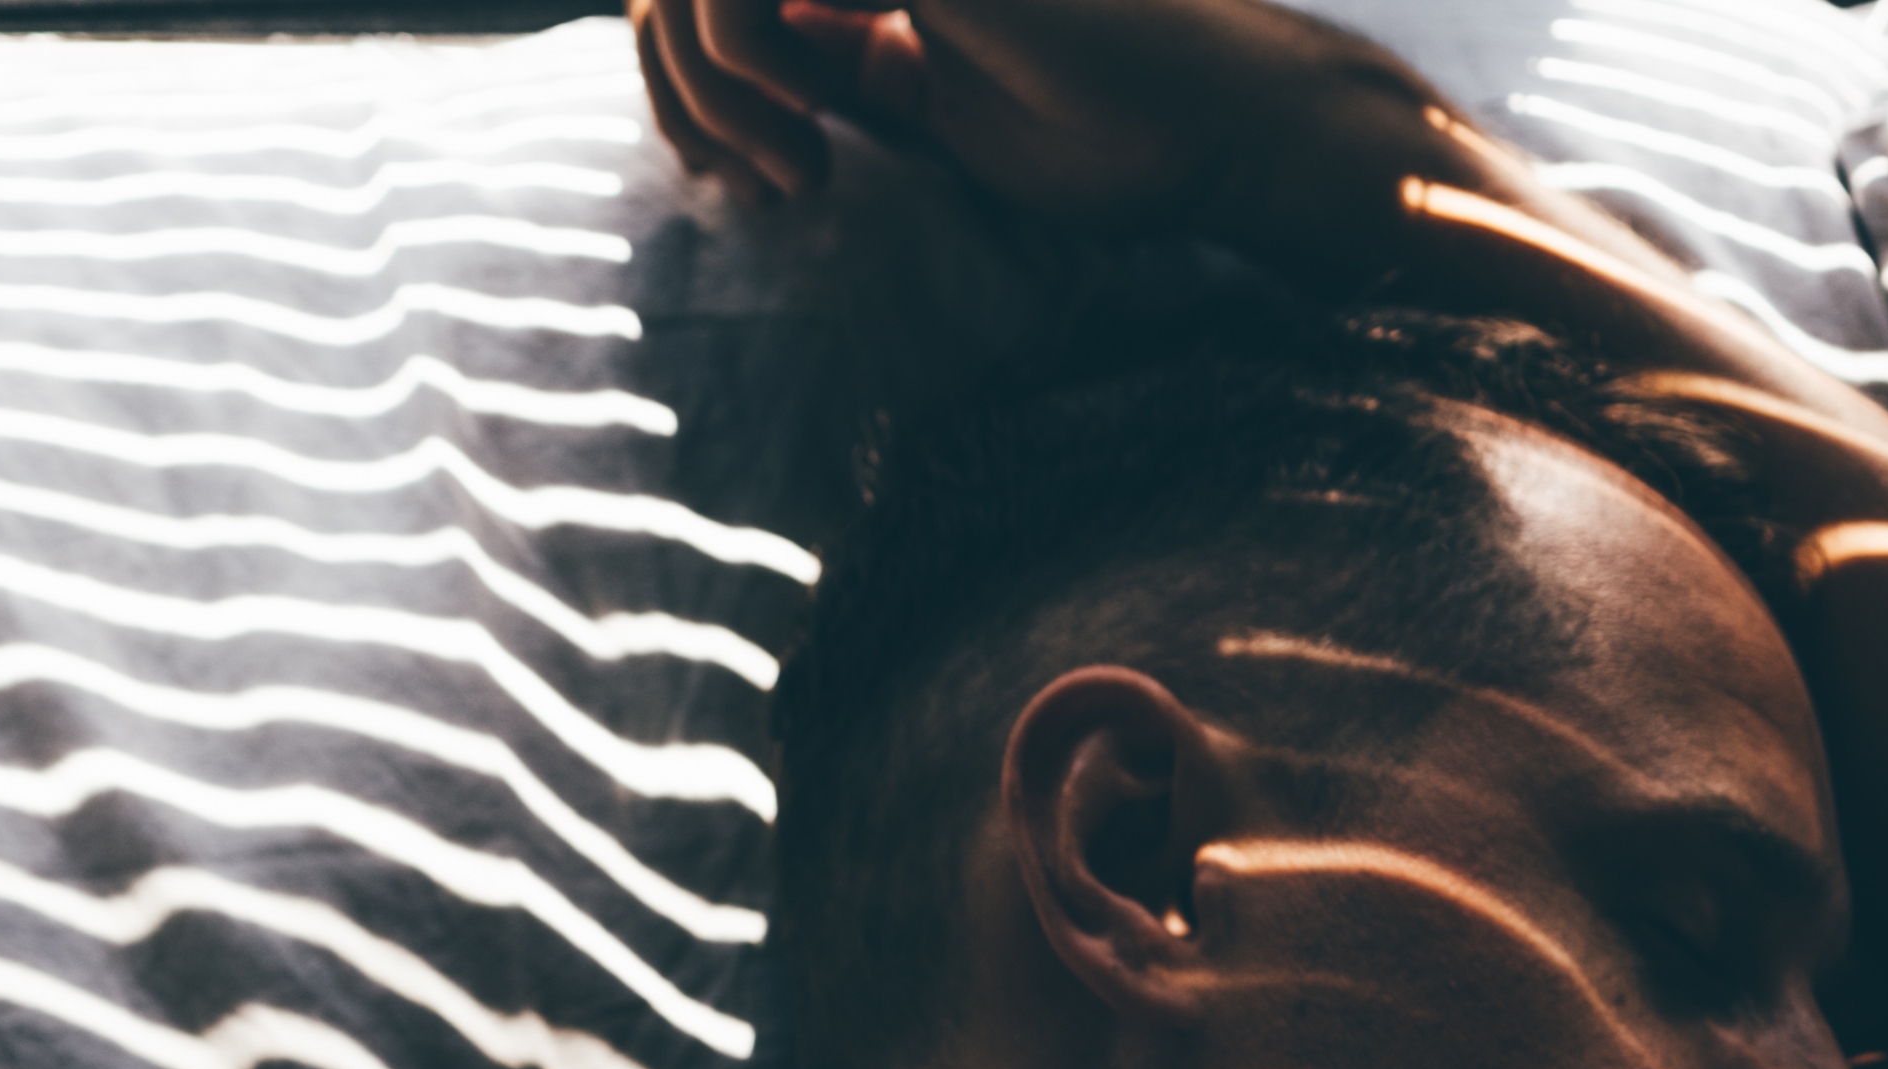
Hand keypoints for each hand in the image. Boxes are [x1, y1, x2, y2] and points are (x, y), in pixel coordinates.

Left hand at [634, 0, 1433, 237]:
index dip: (686, 88)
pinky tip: (809, 137)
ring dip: (711, 91)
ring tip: (791, 178)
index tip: (749, 188)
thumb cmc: (1106, 133)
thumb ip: (838, 67)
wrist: (1209, 128)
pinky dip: (741, 66)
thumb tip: (748, 56)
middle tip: (753, 193)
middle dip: (678, 92)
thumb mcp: (928, 107)